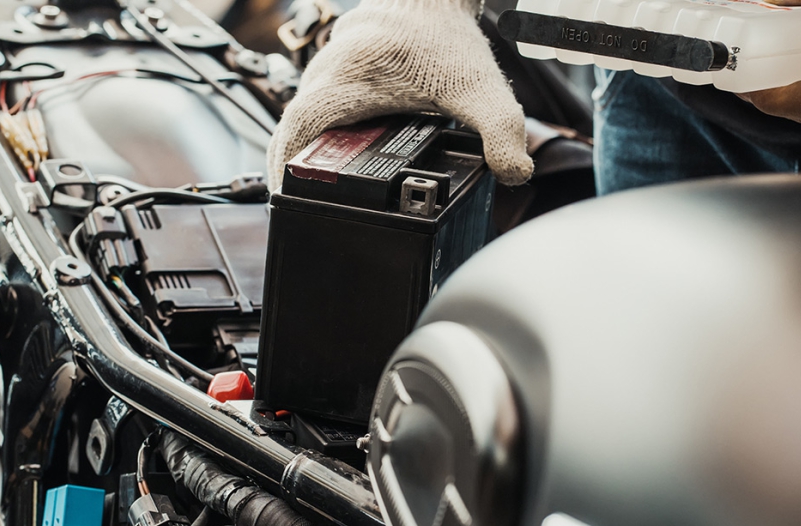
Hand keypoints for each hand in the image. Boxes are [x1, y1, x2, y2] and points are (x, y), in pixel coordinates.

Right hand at [266, 0, 533, 189]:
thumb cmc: (445, 35)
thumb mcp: (478, 87)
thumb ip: (501, 131)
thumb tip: (514, 174)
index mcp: (346, 80)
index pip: (298, 129)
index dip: (286, 168)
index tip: (288, 199)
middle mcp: (325, 75)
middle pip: (293, 133)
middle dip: (294, 175)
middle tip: (308, 215)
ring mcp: (324, 74)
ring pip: (302, 123)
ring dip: (305, 158)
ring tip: (319, 199)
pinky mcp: (332, 78)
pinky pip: (313, 113)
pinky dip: (318, 141)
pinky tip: (335, 166)